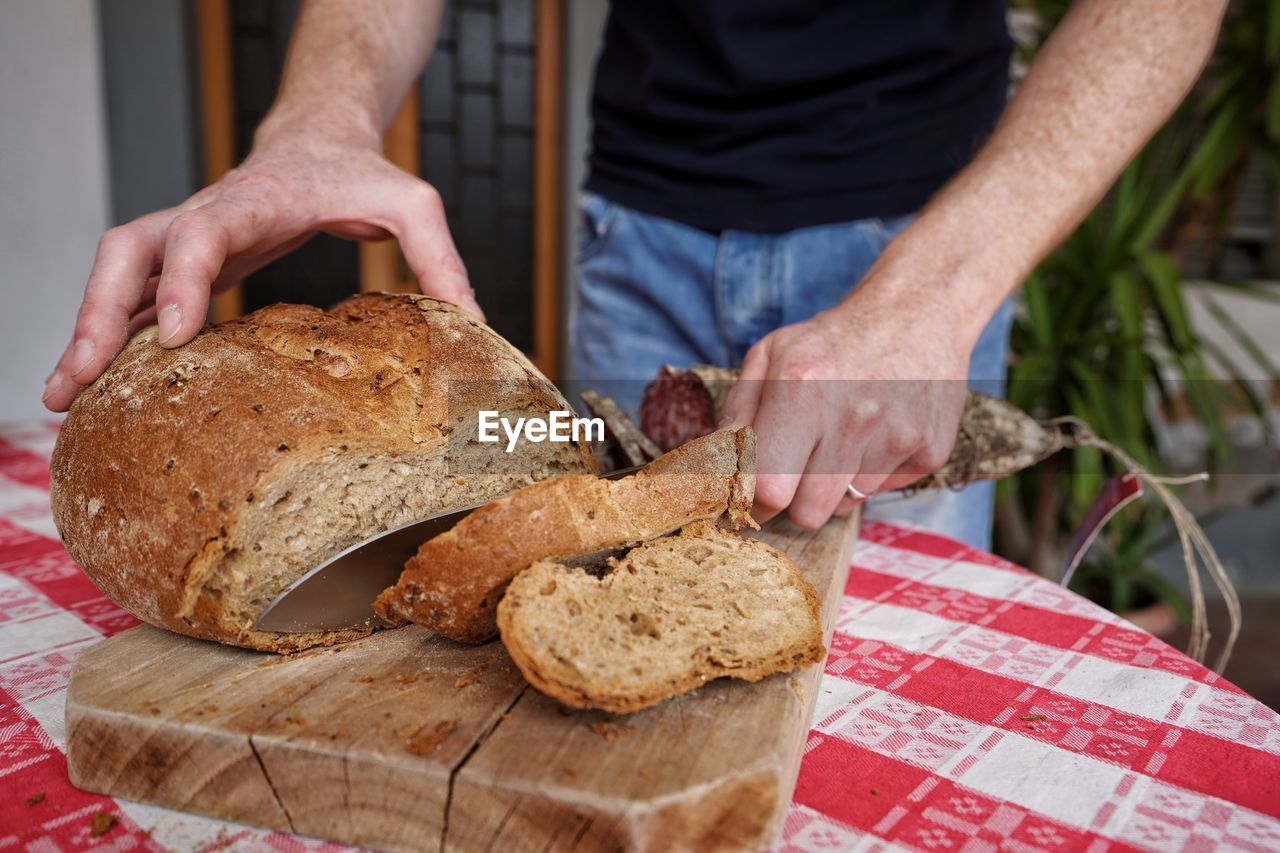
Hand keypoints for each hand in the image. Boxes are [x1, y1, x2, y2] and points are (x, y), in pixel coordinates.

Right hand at [42, 130, 479, 411]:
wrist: (320, 138)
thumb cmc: (361, 170)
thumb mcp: (415, 202)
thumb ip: (442, 257)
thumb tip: (476, 324)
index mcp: (255, 198)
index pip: (202, 229)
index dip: (181, 278)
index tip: (174, 333)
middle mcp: (208, 216)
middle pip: (128, 251)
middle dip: (99, 312)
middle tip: (79, 378)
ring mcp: (190, 238)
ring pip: (117, 276)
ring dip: (88, 332)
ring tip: (61, 397)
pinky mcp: (189, 262)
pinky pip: (135, 296)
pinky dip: (111, 337)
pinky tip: (98, 386)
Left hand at [718, 288, 970, 528]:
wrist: (919, 312)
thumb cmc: (833, 340)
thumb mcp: (771, 355)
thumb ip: (738, 412)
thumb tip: (716, 467)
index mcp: (802, 390)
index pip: (767, 488)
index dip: (752, 499)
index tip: (749, 492)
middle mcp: (853, 418)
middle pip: (806, 513)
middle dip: (791, 497)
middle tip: (793, 467)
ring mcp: (897, 438)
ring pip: (842, 507)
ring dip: (830, 485)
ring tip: (839, 439)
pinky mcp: (929, 452)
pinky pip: (879, 492)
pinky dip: (868, 473)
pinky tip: (873, 435)